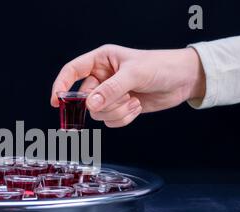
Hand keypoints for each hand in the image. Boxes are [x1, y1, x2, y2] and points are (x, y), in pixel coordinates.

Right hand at [51, 44, 205, 127]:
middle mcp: (102, 78)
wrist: (183, 80)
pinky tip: (137, 106)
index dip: (61, 86)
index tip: (56, 102)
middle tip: (116, 101)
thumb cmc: (160, 66)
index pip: (72, 72)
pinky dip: (123, 118)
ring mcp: (111, 94)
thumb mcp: (134, 74)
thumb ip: (111, 90)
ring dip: (116, 111)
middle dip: (100, 104)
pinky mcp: (120, 107)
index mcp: (101, 61)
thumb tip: (90, 105)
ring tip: (133, 101)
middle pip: (85, 98)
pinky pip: (110, 121)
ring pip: (98, 113)